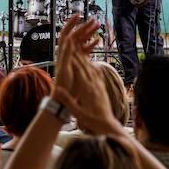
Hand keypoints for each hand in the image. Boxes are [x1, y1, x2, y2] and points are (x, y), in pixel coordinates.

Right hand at [53, 17, 121, 135]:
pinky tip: (91, 63)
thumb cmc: (92, 121)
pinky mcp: (102, 88)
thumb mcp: (78, 113)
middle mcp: (94, 85)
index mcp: (87, 89)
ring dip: (85, 58)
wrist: (108, 125)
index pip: (78, 71)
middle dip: (78, 54)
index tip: (67, 49)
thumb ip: (69, 101)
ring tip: (80, 49)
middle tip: (73, 42)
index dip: (72, 59)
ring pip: (91, 68)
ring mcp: (99, 86)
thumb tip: (59, 90)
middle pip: (85, 66)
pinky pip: (97, 74)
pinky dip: (92, 66)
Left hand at [55, 17, 100, 93]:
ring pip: (82, 41)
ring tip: (97, 26)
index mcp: (63, 52)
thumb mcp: (64, 67)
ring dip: (89, 33)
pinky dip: (91, 44)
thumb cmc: (63, 83)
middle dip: (84, 26)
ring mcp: (74, 56)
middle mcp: (68, 52)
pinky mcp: (80, 62)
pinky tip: (98, 40)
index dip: (71, 23)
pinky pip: (86, 50)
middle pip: (76, 35)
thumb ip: (67, 53)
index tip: (78, 15)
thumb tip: (69, 38)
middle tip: (93, 20)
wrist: (66, 96)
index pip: (66, 33)